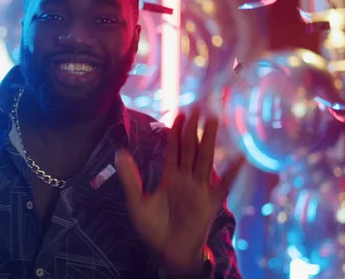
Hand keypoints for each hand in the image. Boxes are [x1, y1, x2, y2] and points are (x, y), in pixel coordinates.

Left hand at [115, 109, 243, 276]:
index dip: (176, 131)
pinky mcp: (210, 204)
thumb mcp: (136, 202)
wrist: (168, 253)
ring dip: (209, 140)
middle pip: (191, 148)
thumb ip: (130, 178)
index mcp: (170, 177)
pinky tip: (241, 158)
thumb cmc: (153, 229)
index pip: (174, 149)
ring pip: (205, 159)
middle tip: (199, 107)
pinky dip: (232, 172)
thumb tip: (119, 152)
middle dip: (194, 128)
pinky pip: (223, 185)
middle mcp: (186, 179)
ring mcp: (199, 190)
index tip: (179, 112)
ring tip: (214, 120)